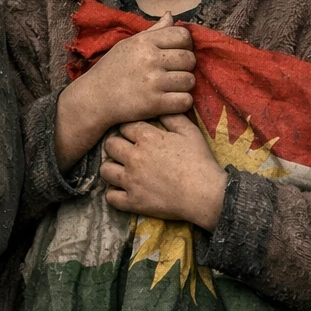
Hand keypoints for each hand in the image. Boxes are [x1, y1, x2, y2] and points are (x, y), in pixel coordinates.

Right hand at [54, 13, 195, 170]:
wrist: (93, 98)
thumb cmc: (110, 70)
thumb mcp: (127, 45)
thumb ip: (152, 32)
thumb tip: (170, 15)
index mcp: (144, 42)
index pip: (183, 35)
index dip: (185, 44)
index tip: (177, 53)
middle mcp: (150, 59)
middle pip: (189, 59)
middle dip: (186, 66)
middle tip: (175, 72)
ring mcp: (153, 82)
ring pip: (190, 81)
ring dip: (184, 86)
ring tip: (172, 88)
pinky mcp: (154, 104)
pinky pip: (185, 101)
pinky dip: (181, 103)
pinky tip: (170, 101)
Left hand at [99, 113, 225, 229]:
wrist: (205, 193)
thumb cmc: (199, 161)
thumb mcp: (190, 132)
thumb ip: (172, 117)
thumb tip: (160, 108)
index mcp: (147, 138)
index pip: (124, 126)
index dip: (128, 129)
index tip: (133, 135)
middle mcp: (134, 157)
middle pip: (110, 145)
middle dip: (115, 145)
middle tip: (124, 151)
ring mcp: (131, 180)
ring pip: (105, 170)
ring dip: (111, 169)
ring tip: (120, 170)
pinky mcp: (133, 201)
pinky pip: (110, 197)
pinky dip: (114, 194)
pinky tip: (122, 191)